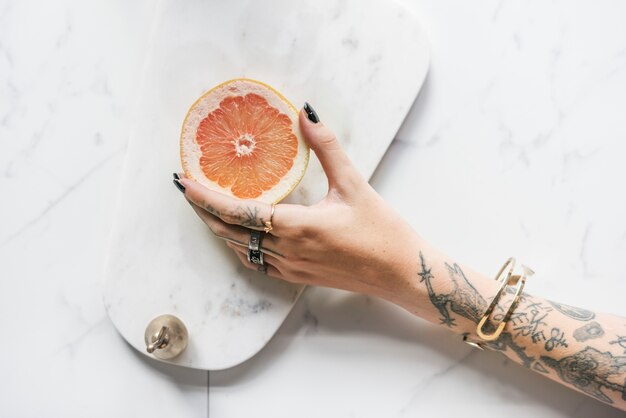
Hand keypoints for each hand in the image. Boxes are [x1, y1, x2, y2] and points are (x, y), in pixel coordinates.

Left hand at [175, 105, 419, 301]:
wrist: (401, 273)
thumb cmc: (381, 230)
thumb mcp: (354, 183)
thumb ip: (327, 147)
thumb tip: (305, 114)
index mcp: (297, 226)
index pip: (238, 212)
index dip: (206, 198)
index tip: (183, 182)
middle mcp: (287, 251)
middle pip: (229, 233)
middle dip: (203, 212)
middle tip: (187, 190)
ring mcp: (290, 268)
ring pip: (240, 250)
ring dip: (219, 229)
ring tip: (205, 208)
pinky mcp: (297, 277)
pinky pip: (256, 263)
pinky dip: (239, 247)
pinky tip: (239, 235)